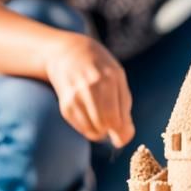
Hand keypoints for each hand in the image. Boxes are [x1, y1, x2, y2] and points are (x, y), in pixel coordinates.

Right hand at [42, 33, 134, 147]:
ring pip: (92, 130)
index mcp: (109, 80)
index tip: (123, 138)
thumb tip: (125, 135)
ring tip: (103, 119)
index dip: (122, 134)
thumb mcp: (118, 77)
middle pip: (104, 125)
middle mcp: (90, 88)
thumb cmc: (100, 67)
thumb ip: (124, 104)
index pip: (116, 118)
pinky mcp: (65, 105)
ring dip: (100, 131)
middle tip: (113, 124)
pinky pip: (81, 128)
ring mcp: (75, 97)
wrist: (69, 53)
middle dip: (112, 131)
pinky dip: (89, 128)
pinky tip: (92, 116)